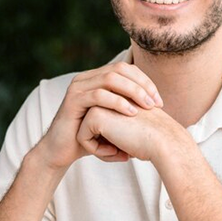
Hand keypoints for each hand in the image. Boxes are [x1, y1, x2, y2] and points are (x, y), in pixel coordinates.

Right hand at [35, 63, 162, 169]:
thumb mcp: (113, 120)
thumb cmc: (91, 137)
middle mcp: (86, 78)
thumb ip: (129, 108)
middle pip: (120, 70)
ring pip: (110, 78)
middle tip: (155, 104)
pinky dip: (117, 103)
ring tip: (147, 107)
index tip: (159, 101)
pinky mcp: (72, 100)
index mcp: (96, 79)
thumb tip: (156, 105)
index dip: (145, 81)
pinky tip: (130, 113)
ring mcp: (78, 87)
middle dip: (141, 85)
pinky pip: (98, 95)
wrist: (62, 151)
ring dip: (132, 92)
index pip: (126, 69)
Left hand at [77, 105, 184, 162]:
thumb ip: (113, 124)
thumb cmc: (151, 139)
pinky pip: (82, 139)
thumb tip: (96, 136)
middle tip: (125, 151)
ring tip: (121, 151)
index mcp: (116, 95)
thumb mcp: (131, 127)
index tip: (129, 146)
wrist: (164, 141)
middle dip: (104, 143)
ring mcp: (100, 102)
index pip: (100, 124)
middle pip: (91, 127)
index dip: (111, 141)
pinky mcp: (94, 114)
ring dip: (100, 148)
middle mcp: (107, 94)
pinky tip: (116, 151)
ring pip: (84, 132)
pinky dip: (96, 150)